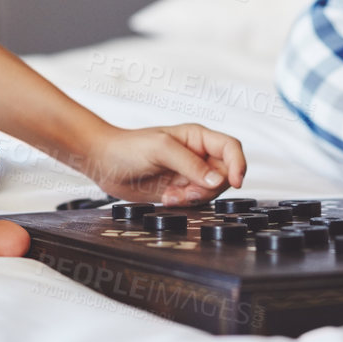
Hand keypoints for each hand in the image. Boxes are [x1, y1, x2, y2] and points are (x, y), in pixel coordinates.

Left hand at [81, 124, 247, 205]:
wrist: (104, 163)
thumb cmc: (128, 147)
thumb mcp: (161, 149)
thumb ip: (190, 164)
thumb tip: (217, 179)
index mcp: (197, 138)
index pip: (230, 148)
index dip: (238, 164)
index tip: (236, 182)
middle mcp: (197, 155)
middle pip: (224, 175)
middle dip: (208, 188)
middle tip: (187, 191)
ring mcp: (188, 174)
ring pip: (210, 192)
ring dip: (194, 197)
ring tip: (172, 194)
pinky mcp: (179, 190)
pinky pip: (194, 202)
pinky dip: (183, 204)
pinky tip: (167, 198)